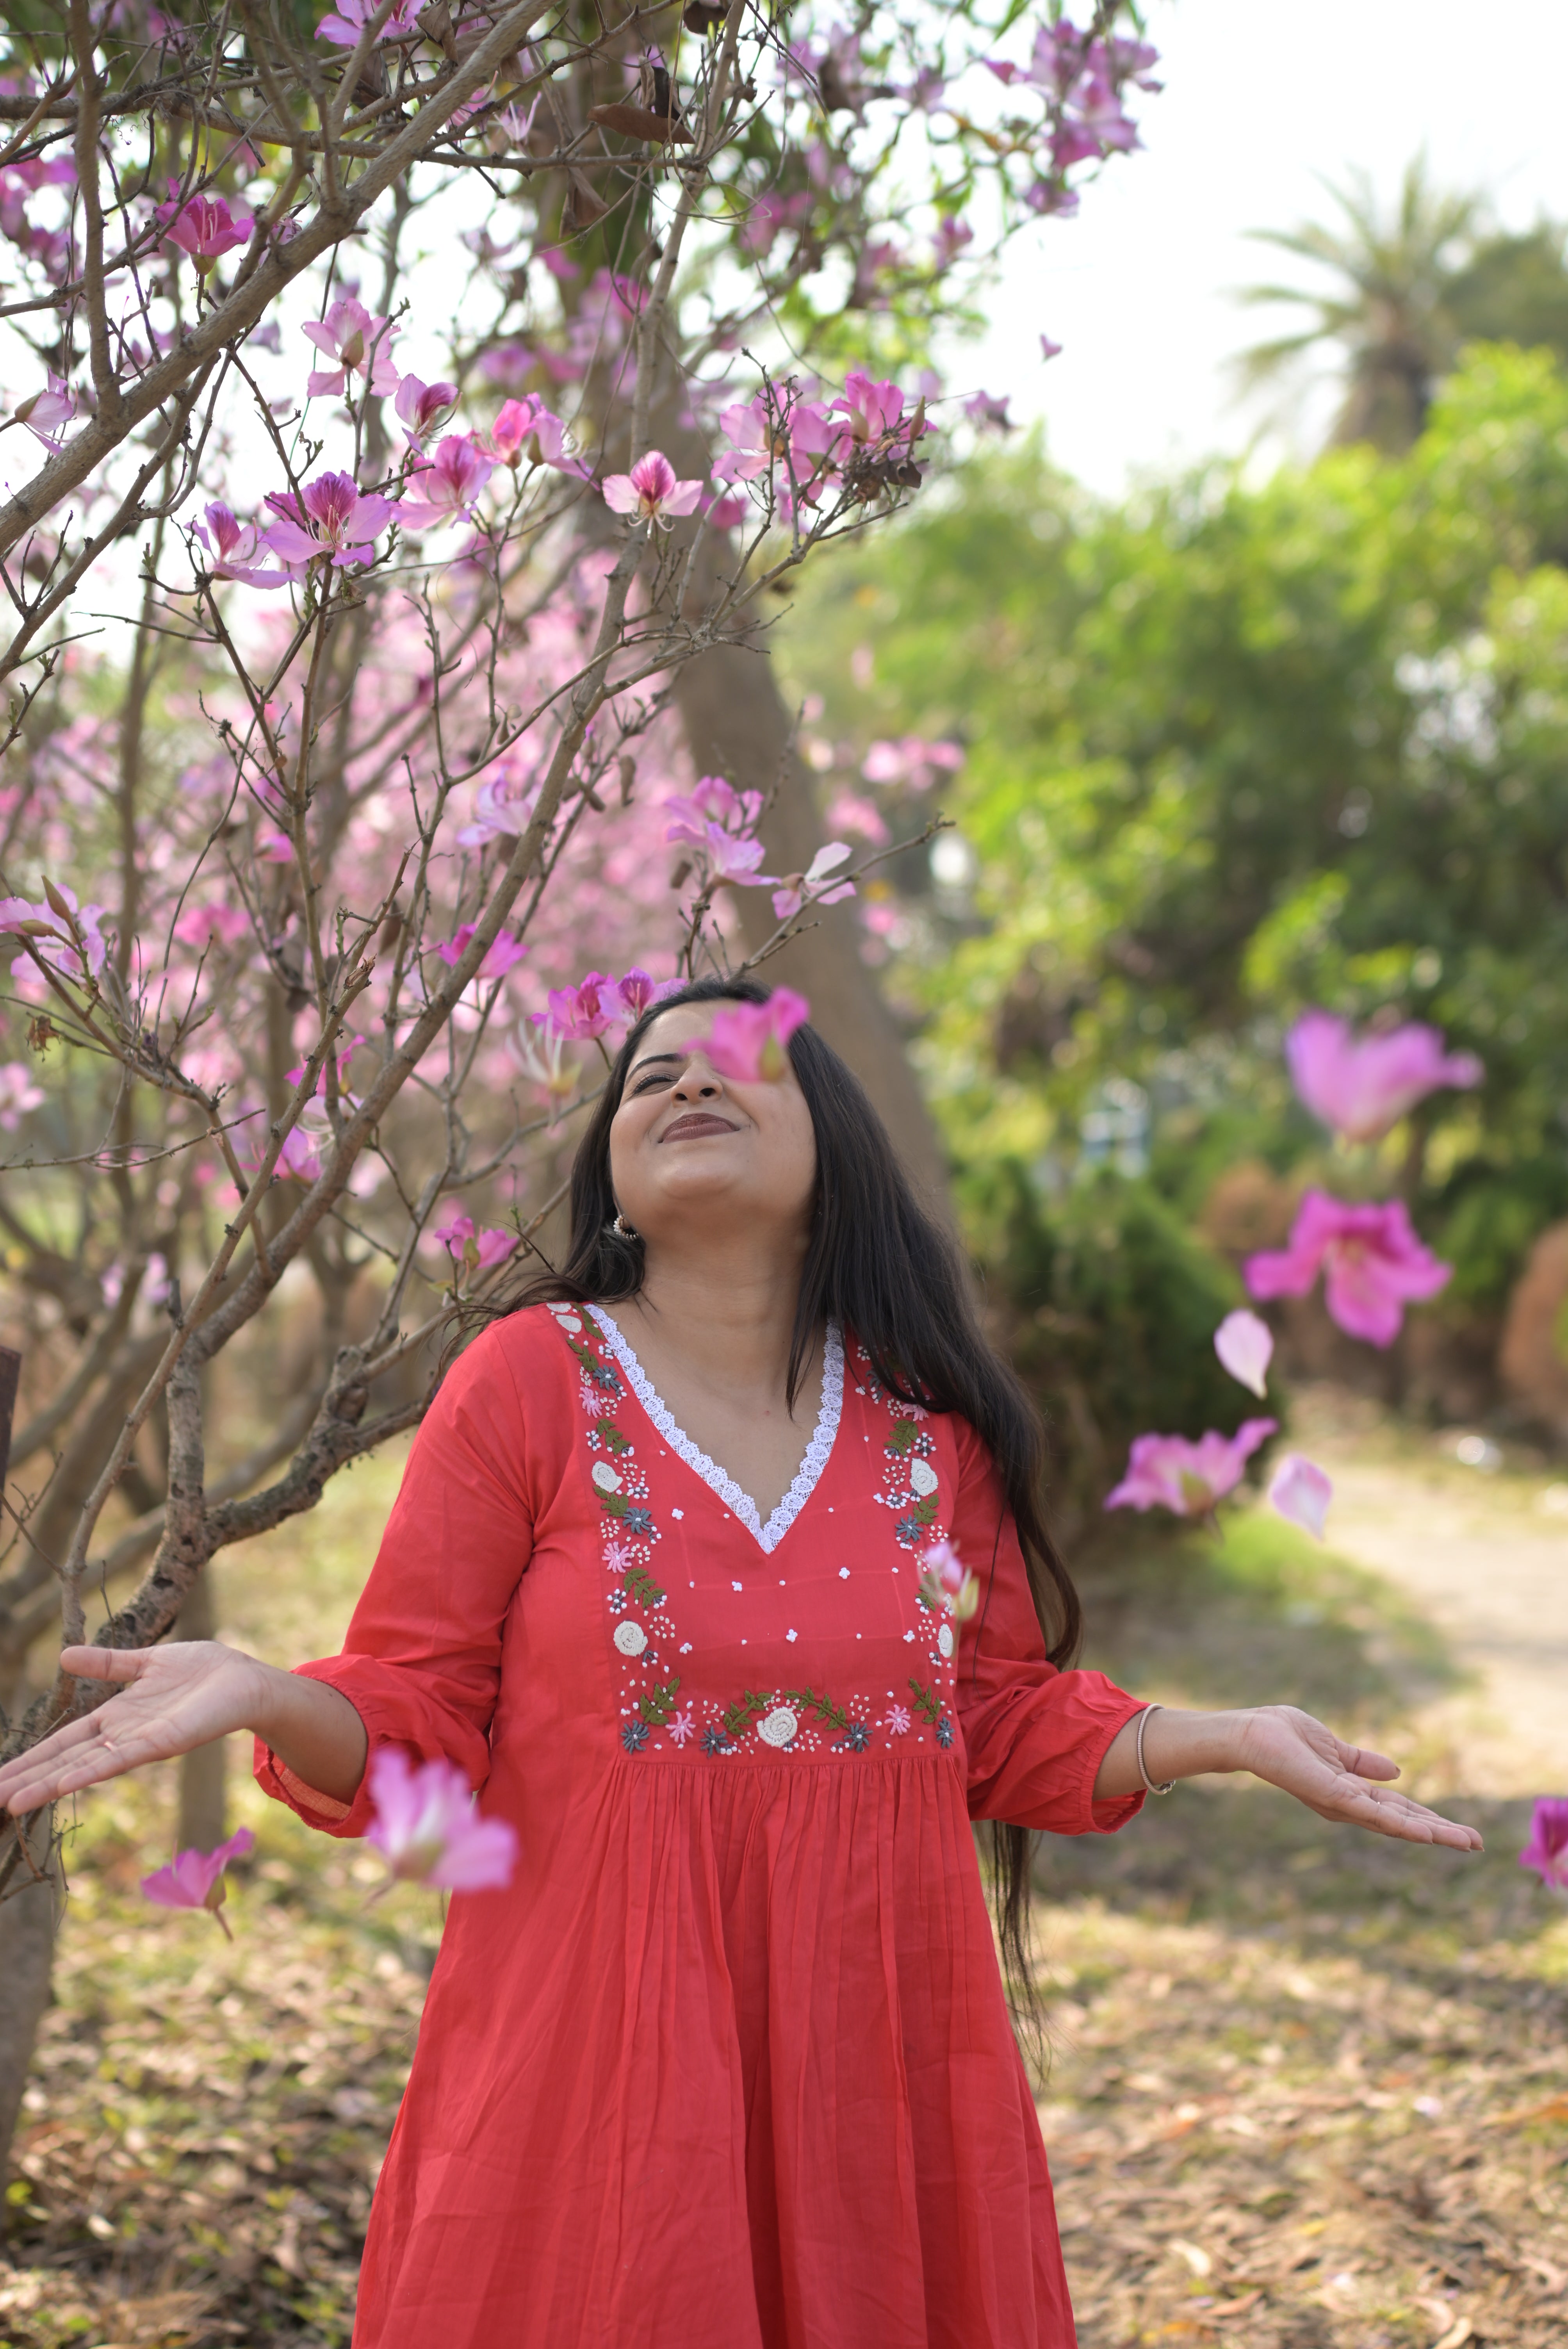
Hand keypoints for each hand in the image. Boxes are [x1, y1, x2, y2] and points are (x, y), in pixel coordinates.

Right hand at [0, 1641, 277, 1816]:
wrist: (243, 1678)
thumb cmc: (201, 1671)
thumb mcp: (145, 1663)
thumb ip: (107, 1665)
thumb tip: (63, 1657)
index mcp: (116, 1717)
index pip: (63, 1742)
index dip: (32, 1759)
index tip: (1, 1778)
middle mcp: (122, 1736)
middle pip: (65, 1761)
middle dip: (29, 1779)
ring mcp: (139, 1743)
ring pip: (84, 1767)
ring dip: (48, 1784)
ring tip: (12, 1802)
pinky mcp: (161, 1744)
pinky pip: (118, 1759)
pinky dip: (89, 1771)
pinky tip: (62, 1784)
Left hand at [1228, 1705, 1482, 1851]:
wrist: (1250, 1733)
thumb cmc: (1282, 1737)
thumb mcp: (1334, 1749)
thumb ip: (1362, 1763)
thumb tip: (1396, 1771)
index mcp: (1351, 1792)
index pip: (1399, 1809)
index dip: (1429, 1819)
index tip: (1463, 1831)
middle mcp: (1349, 1804)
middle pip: (1403, 1821)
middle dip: (1440, 1832)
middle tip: (1478, 1844)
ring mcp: (1341, 1802)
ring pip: (1394, 1822)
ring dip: (1430, 1831)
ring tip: (1465, 1841)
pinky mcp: (1332, 1794)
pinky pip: (1371, 1811)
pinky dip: (1399, 1823)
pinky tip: (1424, 1831)